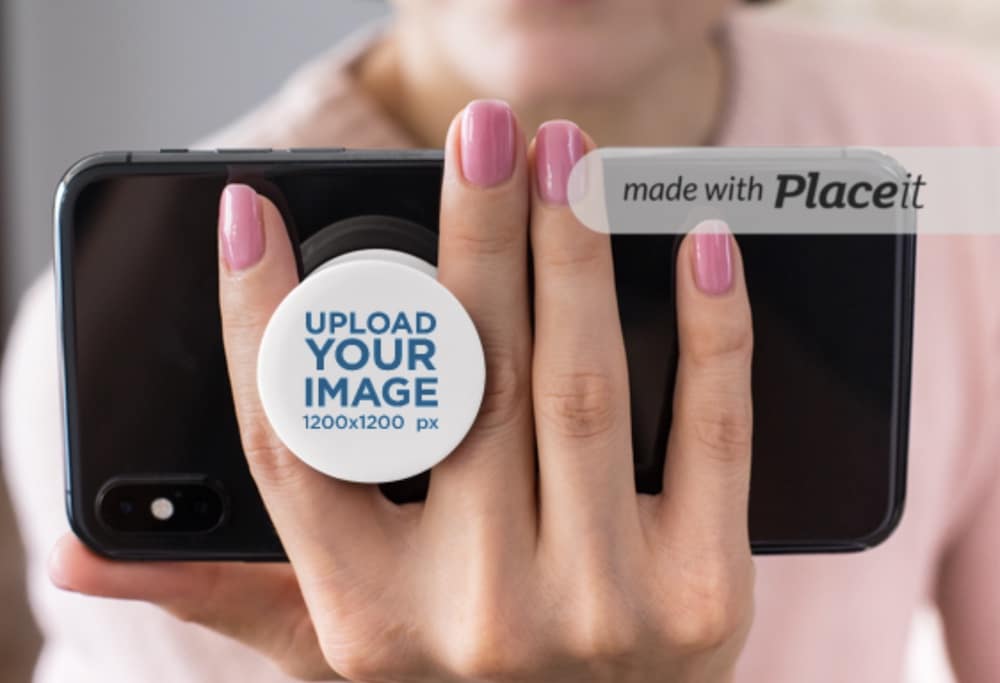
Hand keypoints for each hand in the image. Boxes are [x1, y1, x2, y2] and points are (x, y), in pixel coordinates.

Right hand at [52, 101, 754, 681]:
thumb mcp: (337, 663)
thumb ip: (231, 596)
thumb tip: (85, 557)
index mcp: (370, 616)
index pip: (296, 446)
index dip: (261, 324)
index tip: (248, 220)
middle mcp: (479, 613)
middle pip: (462, 385)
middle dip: (471, 238)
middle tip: (481, 134)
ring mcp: (601, 604)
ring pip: (577, 387)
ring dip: (572, 255)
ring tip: (566, 161)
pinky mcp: (705, 595)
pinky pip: (715, 435)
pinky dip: (712, 331)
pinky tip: (698, 248)